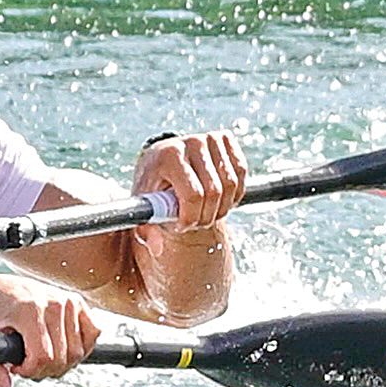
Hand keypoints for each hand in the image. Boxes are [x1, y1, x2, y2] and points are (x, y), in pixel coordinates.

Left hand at [0, 274, 99, 386]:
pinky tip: (60, 349)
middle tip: (27, 366)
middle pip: (62, 358)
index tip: (16, 368)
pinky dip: (80, 349)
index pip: (44, 357)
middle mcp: (53, 302)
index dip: (30, 371)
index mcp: (30, 309)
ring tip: (41, 357)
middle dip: (43, 371)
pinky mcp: (79, 302)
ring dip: (61, 364)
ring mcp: (69, 300)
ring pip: (78, 352)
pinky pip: (93, 334)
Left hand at [132, 131, 247, 243]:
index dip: (191, 218)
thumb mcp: (144, 208)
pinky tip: (219, 200)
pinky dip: (234, 192)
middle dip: (206, 216)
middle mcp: (190, 142)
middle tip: (195, 223)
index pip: (193, 195)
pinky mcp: (225, 138)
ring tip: (205, 213)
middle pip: (214, 192)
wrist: (159, 163)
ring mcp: (209, 138)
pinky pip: (241, 172)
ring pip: (232, 185)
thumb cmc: (152, 188)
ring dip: (222, 207)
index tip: (181, 225)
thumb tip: (156, 248)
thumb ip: (146, 230)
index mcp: (167, 156)